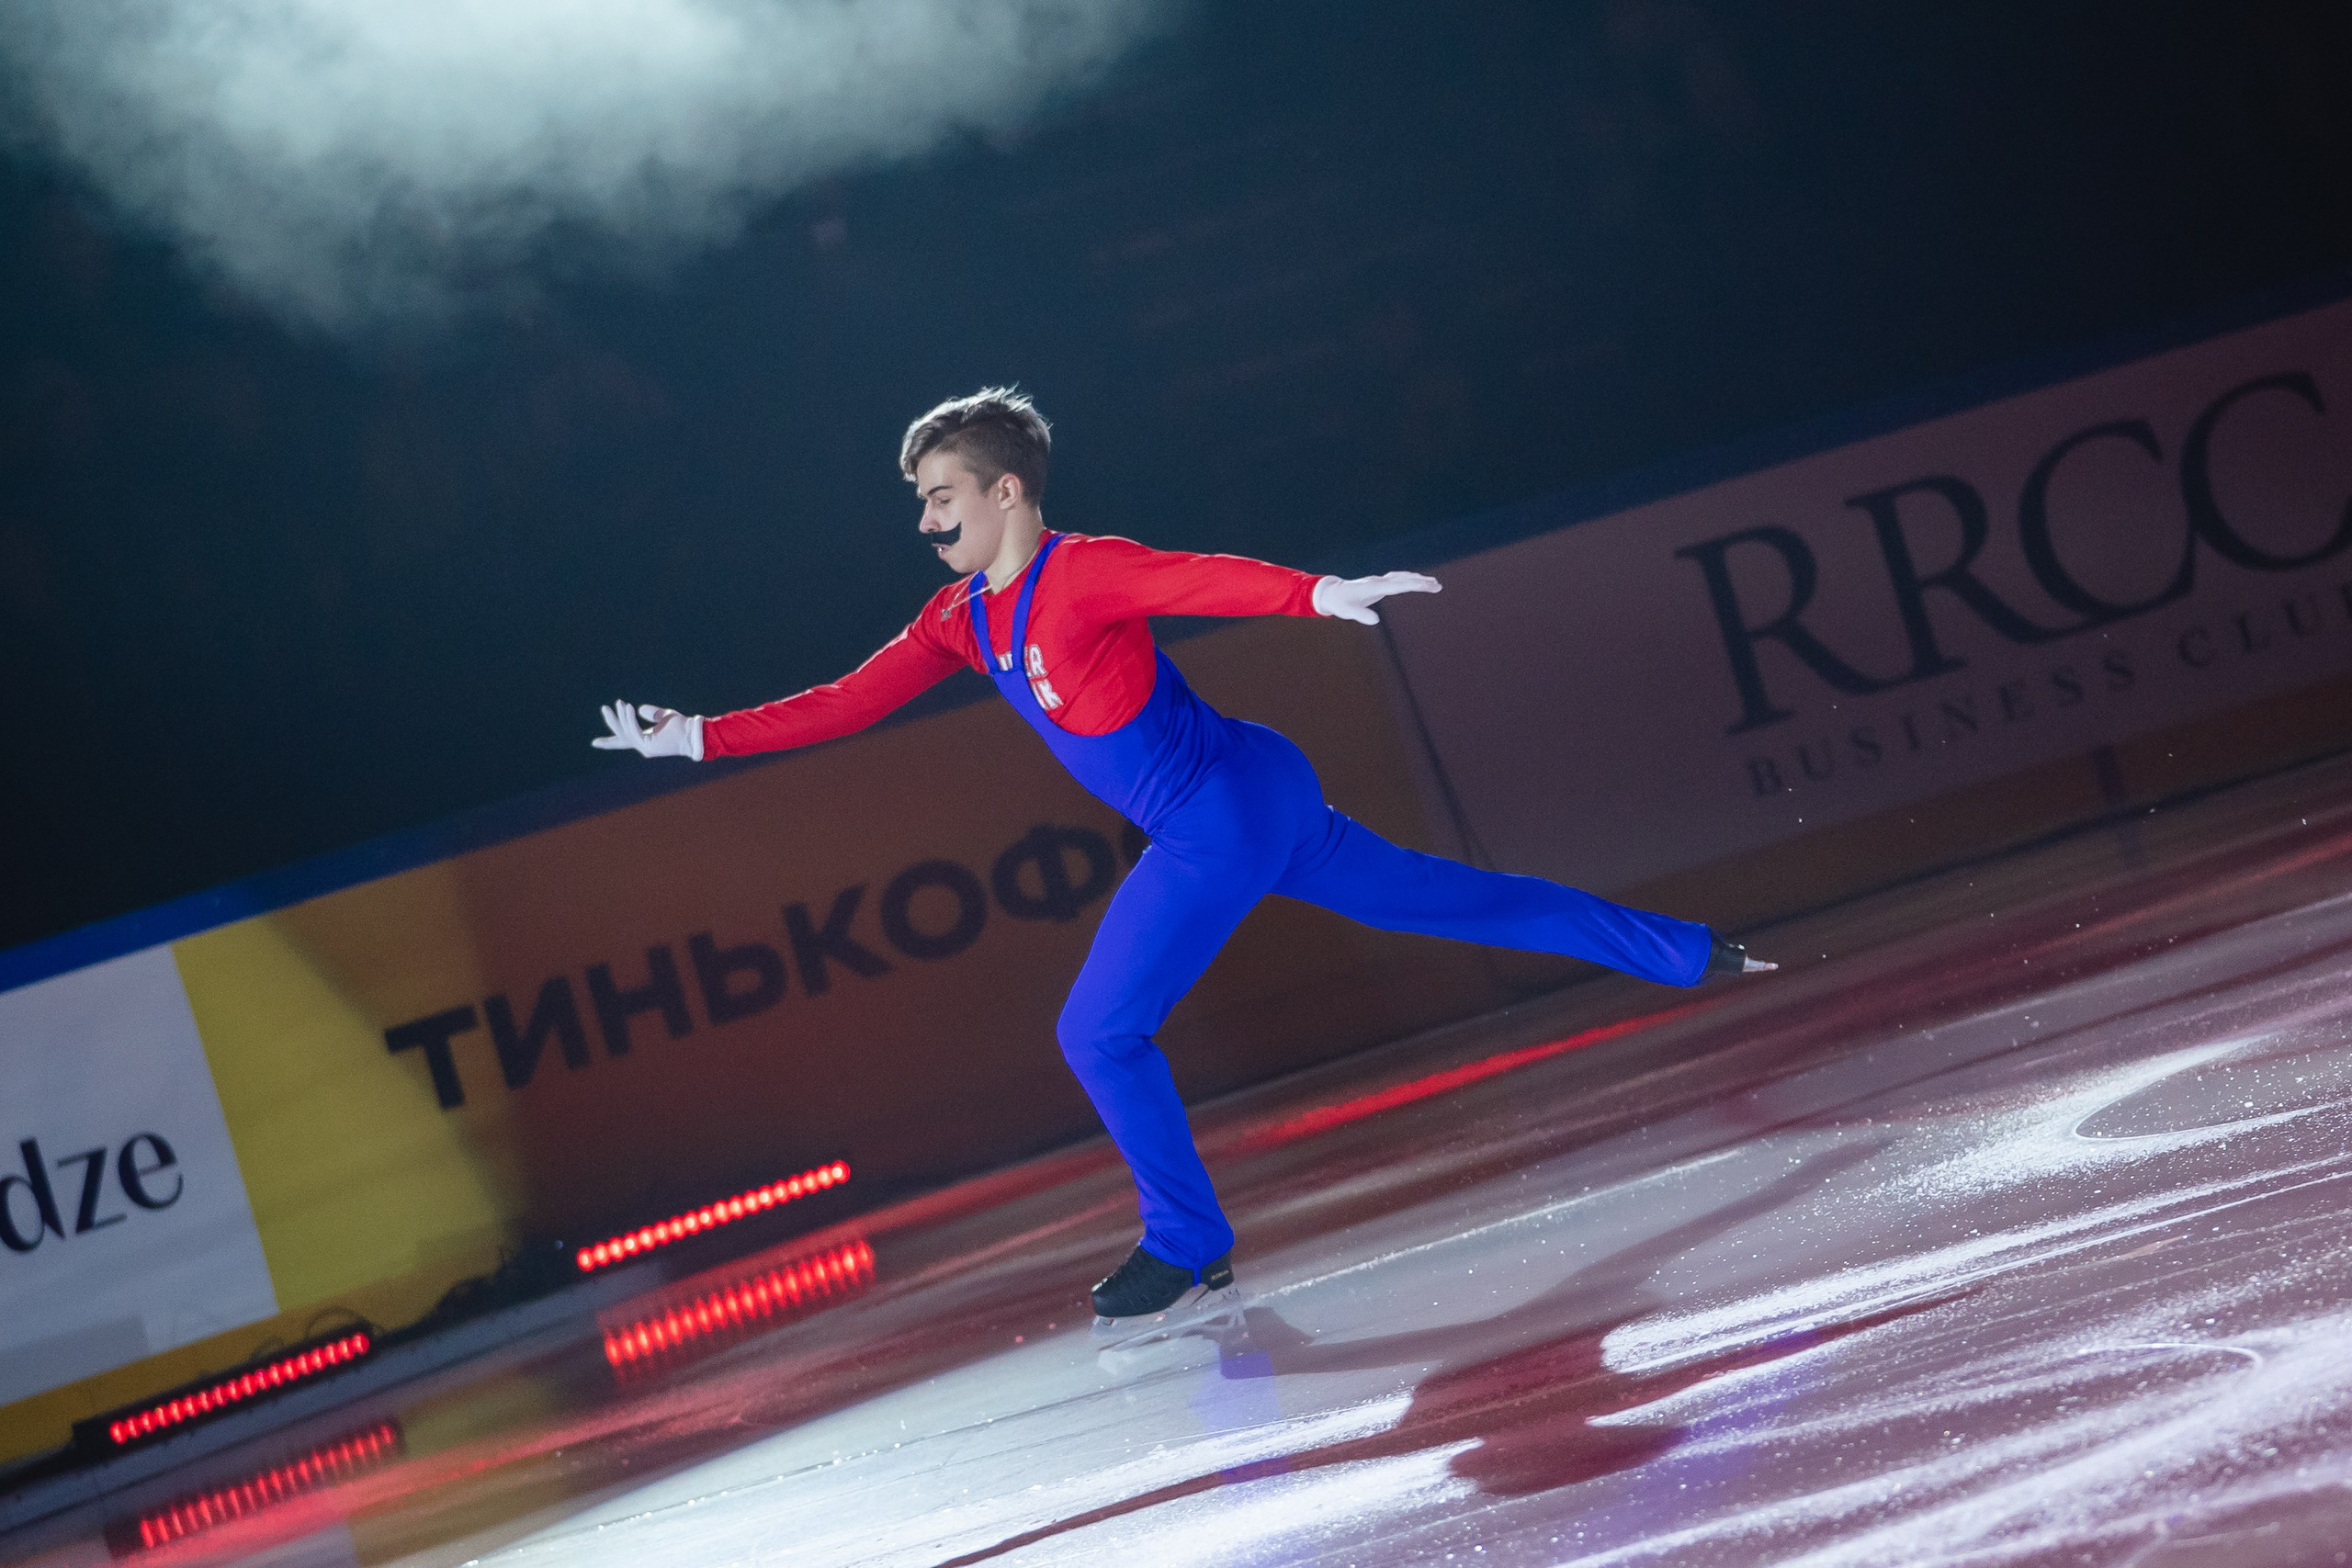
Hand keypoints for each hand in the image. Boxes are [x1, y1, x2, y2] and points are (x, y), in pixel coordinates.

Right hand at [593, 701, 704, 758]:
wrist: (694, 735)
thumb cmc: (683, 726)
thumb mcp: (665, 716)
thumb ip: (652, 713)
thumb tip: (639, 709)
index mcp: (646, 741)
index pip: (624, 740)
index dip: (610, 742)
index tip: (594, 743)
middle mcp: (643, 746)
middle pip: (621, 736)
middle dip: (612, 722)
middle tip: (604, 708)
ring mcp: (645, 747)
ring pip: (625, 731)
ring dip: (620, 716)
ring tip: (619, 703)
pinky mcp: (648, 744)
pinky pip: (633, 730)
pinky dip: (629, 718)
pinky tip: (628, 707)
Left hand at [1312, 570, 1441, 624]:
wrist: (1332, 592)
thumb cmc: (1340, 603)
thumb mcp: (1348, 611)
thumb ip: (1361, 615)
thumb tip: (1376, 620)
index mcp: (1374, 587)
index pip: (1398, 585)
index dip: (1414, 585)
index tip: (1428, 585)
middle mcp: (1379, 581)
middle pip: (1404, 579)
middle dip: (1421, 582)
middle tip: (1438, 585)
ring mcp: (1379, 581)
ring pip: (1402, 577)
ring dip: (1418, 579)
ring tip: (1434, 583)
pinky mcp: (1379, 584)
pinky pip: (1398, 579)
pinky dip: (1409, 579)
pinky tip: (1416, 581)